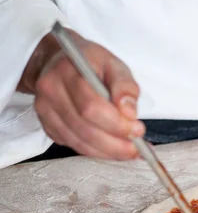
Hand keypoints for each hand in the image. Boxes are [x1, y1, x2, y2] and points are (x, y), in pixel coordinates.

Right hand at [18, 30, 145, 159]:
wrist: (61, 61)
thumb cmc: (91, 63)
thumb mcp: (115, 65)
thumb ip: (125, 86)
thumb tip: (129, 112)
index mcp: (68, 71)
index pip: (91, 106)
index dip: (116, 123)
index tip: (137, 129)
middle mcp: (51, 91)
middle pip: (84, 128)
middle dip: (115, 143)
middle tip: (137, 146)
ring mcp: (45, 110)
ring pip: (79, 141)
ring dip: (108, 151)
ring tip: (130, 150)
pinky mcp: (48, 125)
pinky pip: (74, 145)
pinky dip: (97, 151)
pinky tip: (114, 149)